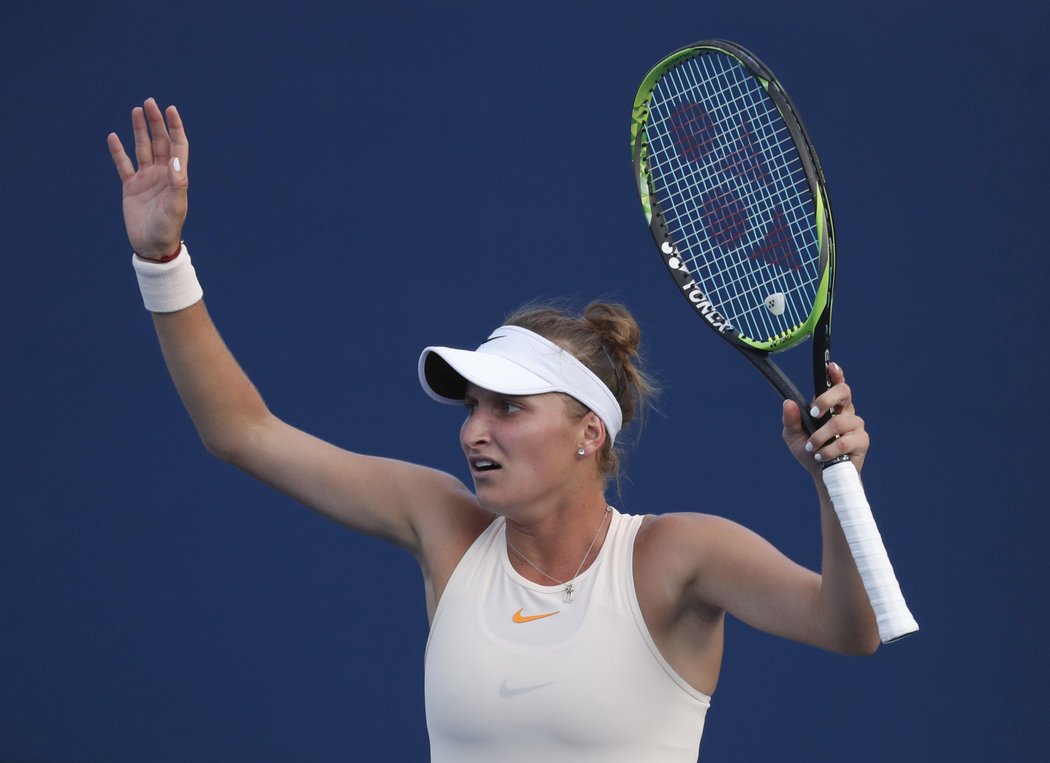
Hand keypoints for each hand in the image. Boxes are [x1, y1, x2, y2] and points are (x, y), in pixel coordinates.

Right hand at [107, 98, 188, 258]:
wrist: (152, 247)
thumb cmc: (167, 229)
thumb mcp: (176, 208)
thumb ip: (178, 184)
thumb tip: (175, 160)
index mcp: (175, 177)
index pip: (177, 146)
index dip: (175, 128)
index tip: (171, 109)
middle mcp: (162, 174)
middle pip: (159, 142)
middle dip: (156, 122)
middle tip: (150, 102)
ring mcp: (146, 179)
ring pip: (142, 148)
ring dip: (140, 130)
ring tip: (136, 110)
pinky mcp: (131, 187)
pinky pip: (123, 165)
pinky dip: (118, 151)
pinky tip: (113, 136)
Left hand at [782, 362, 868, 476]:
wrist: (823, 475)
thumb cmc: (810, 451)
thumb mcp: (793, 436)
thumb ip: (790, 420)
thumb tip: (788, 403)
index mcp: (831, 406)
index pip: (836, 385)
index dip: (836, 374)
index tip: (831, 366)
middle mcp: (846, 411)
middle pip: (844, 392)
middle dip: (826, 399)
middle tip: (813, 413)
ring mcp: (856, 425)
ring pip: (839, 422)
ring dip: (821, 436)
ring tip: (812, 448)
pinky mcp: (862, 441)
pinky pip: (844, 441)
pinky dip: (828, 450)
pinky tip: (821, 456)